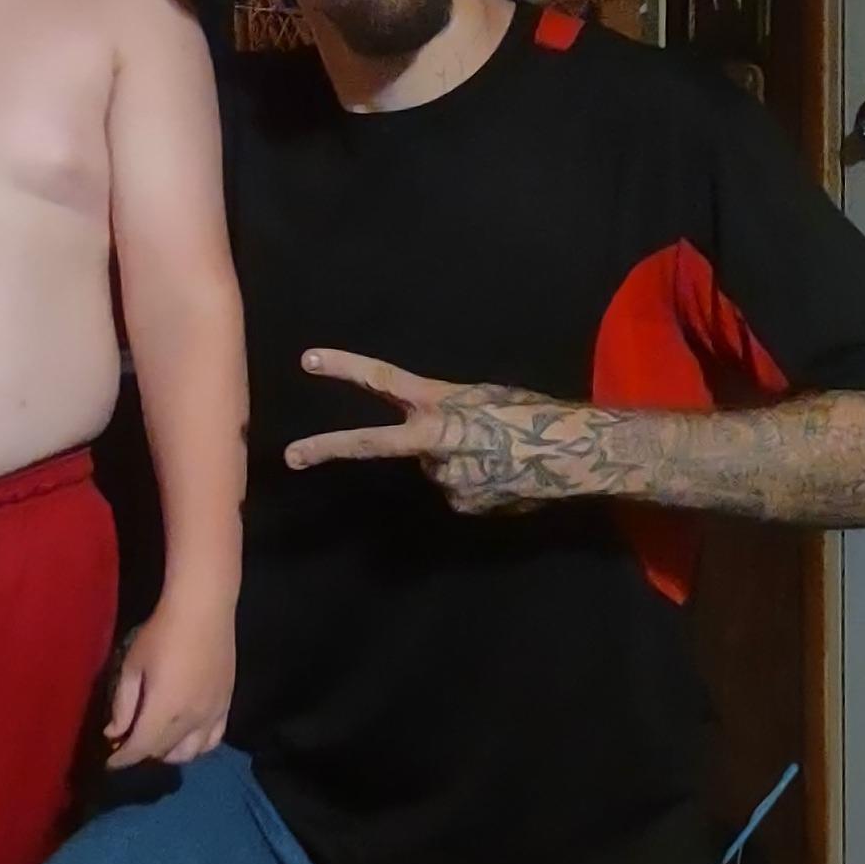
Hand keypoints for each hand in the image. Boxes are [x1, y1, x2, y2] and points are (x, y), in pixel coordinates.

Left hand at [104, 590, 233, 768]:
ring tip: (156, 741)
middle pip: (164, 752)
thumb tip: (114, 733)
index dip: (123, 760)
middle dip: (143, 753)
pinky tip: (185, 737)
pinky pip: (213, 740)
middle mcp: (191, 719)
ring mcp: (213, 714)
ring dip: (169, 753)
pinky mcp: (226, 705)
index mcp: (165, 710)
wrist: (203, 610)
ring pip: (191, 753)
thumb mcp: (133, 666)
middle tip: (128, 744)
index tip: (110, 762)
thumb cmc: (161, 633)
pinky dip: (196, 746)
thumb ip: (123, 704)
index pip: (141, 748)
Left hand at [283, 350, 582, 516]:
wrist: (574, 454)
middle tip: (290, 457)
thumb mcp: (485, 400)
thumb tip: (431, 446)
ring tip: (498, 456)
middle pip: (372, 444)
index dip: (346, 368)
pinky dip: (477, 485)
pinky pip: (459, 491)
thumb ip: (449, 418)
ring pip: (436, 469)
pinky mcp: (462, 504)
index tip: (309, 359)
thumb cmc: (535, 415)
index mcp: (441, 403)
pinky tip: (504, 476)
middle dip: (327, 449)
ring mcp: (445, 477)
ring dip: (458, 464)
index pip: (384, 379)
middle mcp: (434, 441)